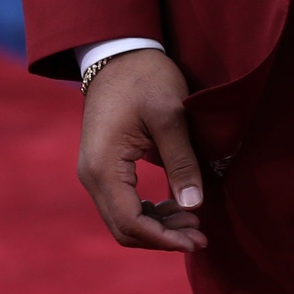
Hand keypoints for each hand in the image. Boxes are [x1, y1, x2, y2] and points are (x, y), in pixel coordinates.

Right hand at [77, 49, 208, 252]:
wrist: (120, 53)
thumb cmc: (147, 78)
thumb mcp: (171, 116)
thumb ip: (182, 161)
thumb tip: (195, 206)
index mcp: (104, 167)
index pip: (131, 222)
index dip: (165, 238)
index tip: (198, 239)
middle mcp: (92, 176)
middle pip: (124, 228)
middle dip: (163, 237)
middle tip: (201, 236)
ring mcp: (95, 173)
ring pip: (123, 219)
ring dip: (158, 227)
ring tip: (194, 223)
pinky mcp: (104, 167)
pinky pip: (123, 204)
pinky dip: (149, 212)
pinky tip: (176, 207)